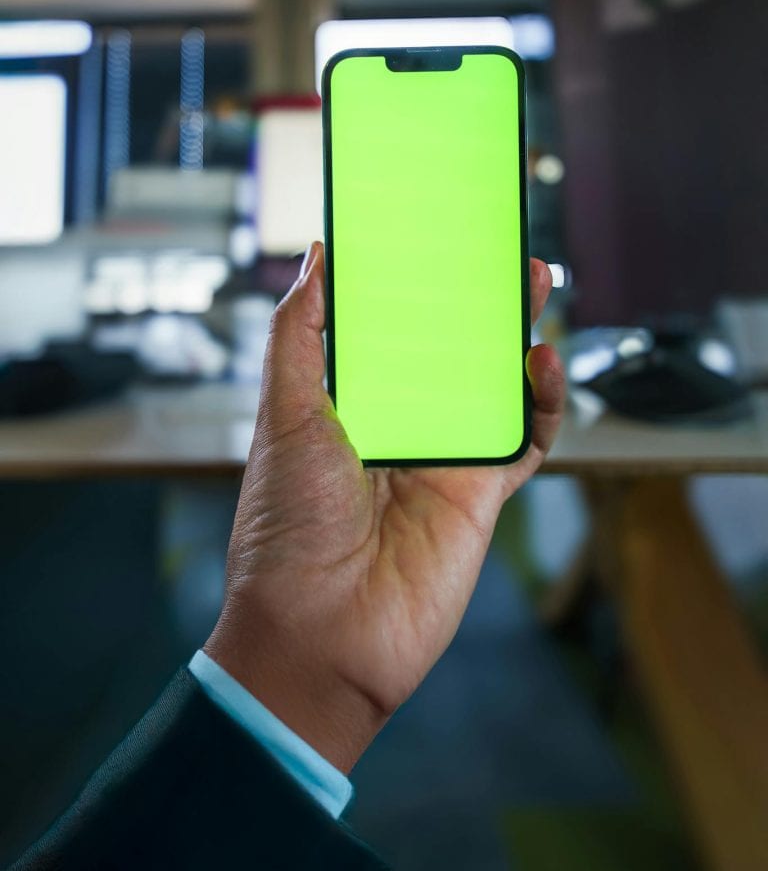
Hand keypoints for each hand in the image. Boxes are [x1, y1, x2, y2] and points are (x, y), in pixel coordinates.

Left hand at [206, 242, 564, 771]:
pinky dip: (543, 403)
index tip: (427, 234)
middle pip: (447, 348)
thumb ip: (299, 336)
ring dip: (516, 334)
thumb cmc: (286, 530)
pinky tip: (541, 363)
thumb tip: (316, 258)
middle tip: (497, 247)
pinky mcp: (481, 495)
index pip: (384, 329)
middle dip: (473, 298)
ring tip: (532, 281)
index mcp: (344, 405)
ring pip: (492, 384)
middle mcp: (397, 426)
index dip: (408, 284)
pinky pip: (525, 440)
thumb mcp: (283, 417)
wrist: (320, 637)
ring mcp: (442, 459)